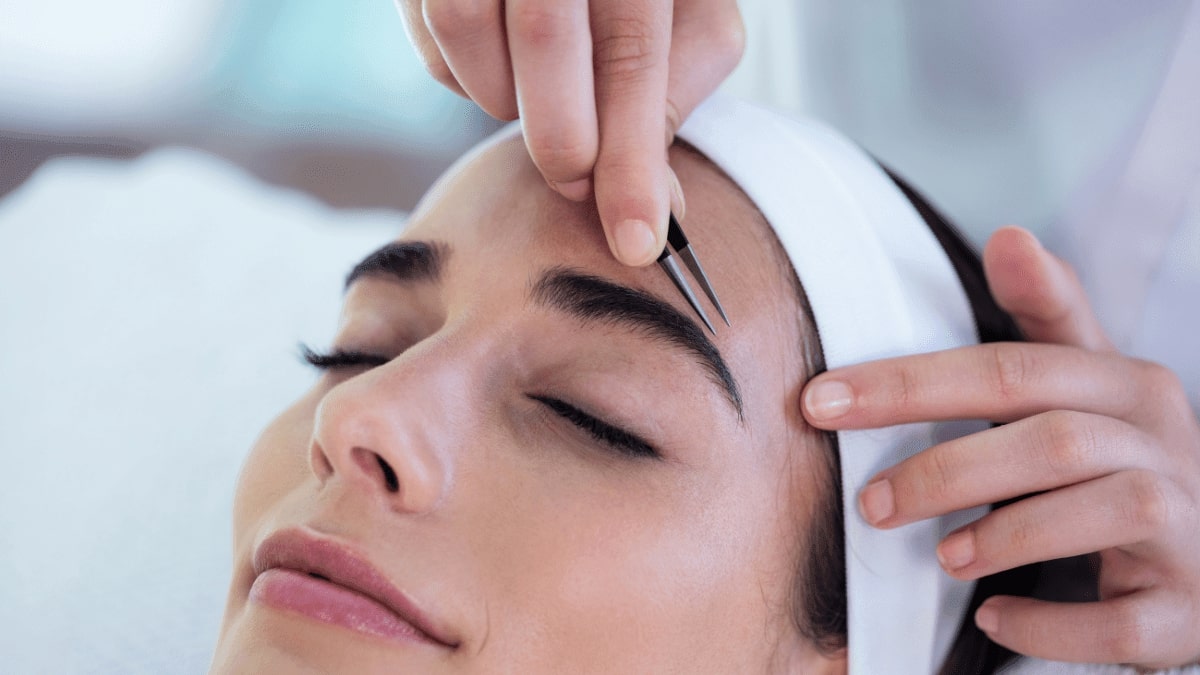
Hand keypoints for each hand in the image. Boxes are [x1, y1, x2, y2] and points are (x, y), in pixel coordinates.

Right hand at [395, 0, 743, 265]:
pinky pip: (434, 52)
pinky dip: (471, 80)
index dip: (632, 158)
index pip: (632, 54)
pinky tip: (506, 65)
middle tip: (577, 183)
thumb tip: (658, 206)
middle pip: (544, 36)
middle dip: (563, 138)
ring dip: (506, 99)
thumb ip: (678, 94)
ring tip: (544, 93)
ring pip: (467, 32)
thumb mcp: (685, 17)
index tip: (635, 240)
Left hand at [801, 226, 1199, 668]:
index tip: (820, 399)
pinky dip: (1054, 623)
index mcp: (1126, 384)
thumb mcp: (1088, 383)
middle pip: (1051, 438)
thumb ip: (1045, 316)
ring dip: (1005, 534)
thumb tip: (1007, 234)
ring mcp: (1187, 526)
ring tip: (941, 555)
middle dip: (945, 468)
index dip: (909, 383)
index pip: (1008, 369)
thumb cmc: (1122, 458)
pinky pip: (1129, 622)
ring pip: (1104, 512)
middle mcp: (1164, 444)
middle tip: (869, 500)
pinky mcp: (1187, 606)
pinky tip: (996, 619)